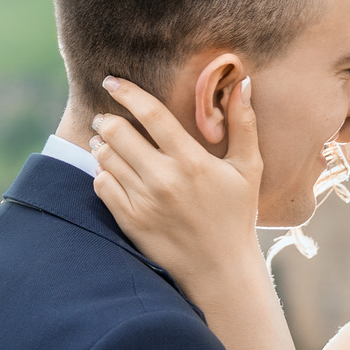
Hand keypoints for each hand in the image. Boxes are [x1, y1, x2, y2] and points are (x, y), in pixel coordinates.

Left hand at [88, 75, 268, 301]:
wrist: (219, 269)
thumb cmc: (236, 215)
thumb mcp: (248, 168)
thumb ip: (244, 123)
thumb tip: (244, 81)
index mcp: (192, 161)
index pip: (151, 114)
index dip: (127, 92)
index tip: (112, 81)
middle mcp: (164, 179)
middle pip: (118, 133)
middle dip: (107, 119)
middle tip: (106, 117)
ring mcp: (143, 202)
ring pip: (105, 158)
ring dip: (101, 144)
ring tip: (106, 141)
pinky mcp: (129, 221)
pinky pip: (101, 185)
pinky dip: (101, 173)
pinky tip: (110, 170)